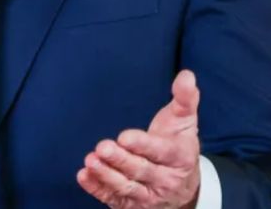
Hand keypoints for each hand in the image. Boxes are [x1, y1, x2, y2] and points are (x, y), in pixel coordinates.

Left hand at [76, 70, 201, 208]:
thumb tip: (187, 75)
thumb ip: (185, 98)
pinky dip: (98, 190)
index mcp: (179, 157)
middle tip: (102, 147)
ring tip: (90, 161)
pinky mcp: (133, 206)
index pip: (161, 152)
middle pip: (141, 171)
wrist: (184, 186)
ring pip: (127, 188)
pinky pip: (114, 199)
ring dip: (107, 176)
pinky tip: (84, 176)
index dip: (142, 145)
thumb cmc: (178, 145)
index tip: (124, 136)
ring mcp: (149, 196)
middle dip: (121, 160)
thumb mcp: (185, 121)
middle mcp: (166, 180)